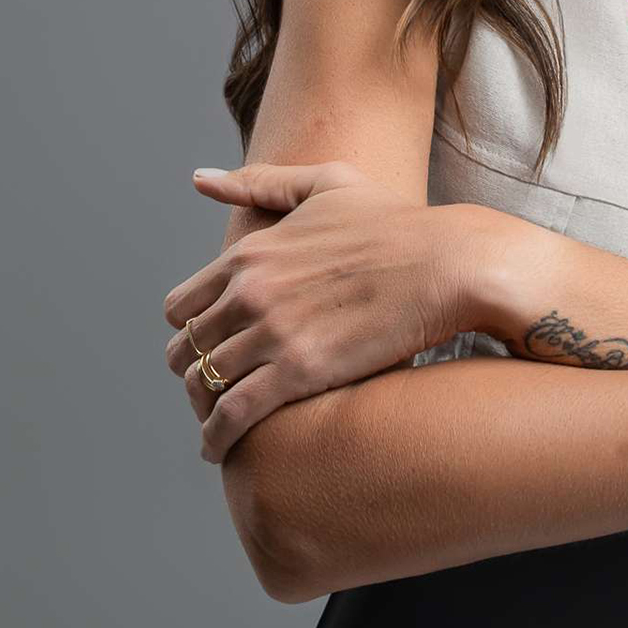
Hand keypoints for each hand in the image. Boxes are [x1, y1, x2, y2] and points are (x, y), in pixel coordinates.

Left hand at [163, 161, 483, 462]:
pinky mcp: (298, 372)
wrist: (447, 263)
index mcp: (250, 252)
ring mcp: (271, 332)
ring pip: (203, 384)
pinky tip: (220, 447)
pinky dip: (216, 436)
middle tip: (216, 388)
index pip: (181, 306)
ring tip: (217, 423)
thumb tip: (199, 179)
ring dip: (205, 407)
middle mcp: (250, 292)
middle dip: (194, 371)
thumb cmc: (397, 222)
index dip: (190, 330)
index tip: (210, 345)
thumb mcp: (327, 183)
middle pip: (185, 349)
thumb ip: (260, 182)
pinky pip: (232, 414)